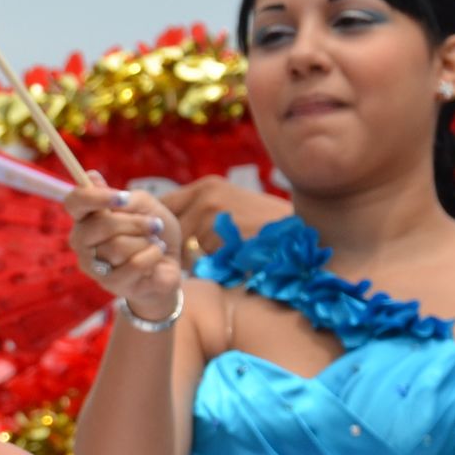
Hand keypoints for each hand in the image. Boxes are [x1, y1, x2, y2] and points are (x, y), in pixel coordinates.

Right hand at [64, 173, 182, 323]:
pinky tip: (157, 254)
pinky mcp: (111, 284)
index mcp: (85, 217)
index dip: (94, 196)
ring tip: (154, 242)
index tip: (122, 197)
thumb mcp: (144, 205)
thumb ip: (122, 196)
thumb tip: (93, 180)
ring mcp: (93, 266)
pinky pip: (134, 264)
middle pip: (100, 225)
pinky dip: (153, 254)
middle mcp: (81, 242)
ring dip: (145, 240)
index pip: (74, 202)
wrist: (169, 262)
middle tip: (155, 224)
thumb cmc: (152, 231)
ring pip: (117, 246)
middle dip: (134, 222)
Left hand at [160, 176, 292, 259]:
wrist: (291, 233)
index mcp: (205, 186)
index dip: (163, 225)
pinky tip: (227, 263)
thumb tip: (167, 228)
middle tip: (194, 256)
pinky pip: (200, 262)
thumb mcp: (228, 203)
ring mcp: (211, 218)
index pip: (165, 204)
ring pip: (184, 250)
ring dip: (192, 261)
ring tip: (217, 258)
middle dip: (177, 247)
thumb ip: (198, 209)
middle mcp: (205, 197)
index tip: (165, 238)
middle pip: (171, 230)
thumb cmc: (260, 223)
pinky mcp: (220, 240)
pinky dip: (208, 268)